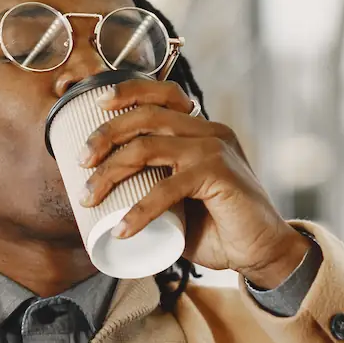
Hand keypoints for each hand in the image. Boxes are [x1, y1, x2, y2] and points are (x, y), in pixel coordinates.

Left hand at [79, 78, 309, 287]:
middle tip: (81, 162)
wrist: (262, 252)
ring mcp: (214, 151)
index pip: (165, 94)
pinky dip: (139, 210)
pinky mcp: (218, 177)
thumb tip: (104, 196)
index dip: (129, 91)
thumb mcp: (181, 201)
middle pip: (146, 116)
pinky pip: (166, 188)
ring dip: (110, 171)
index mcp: (202, 131)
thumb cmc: (220, 228)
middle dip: (105, 134)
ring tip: (88, 196)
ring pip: (148, 147)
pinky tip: (121, 229)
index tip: (98, 104)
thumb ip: (155, 189)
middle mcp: (209, 132)